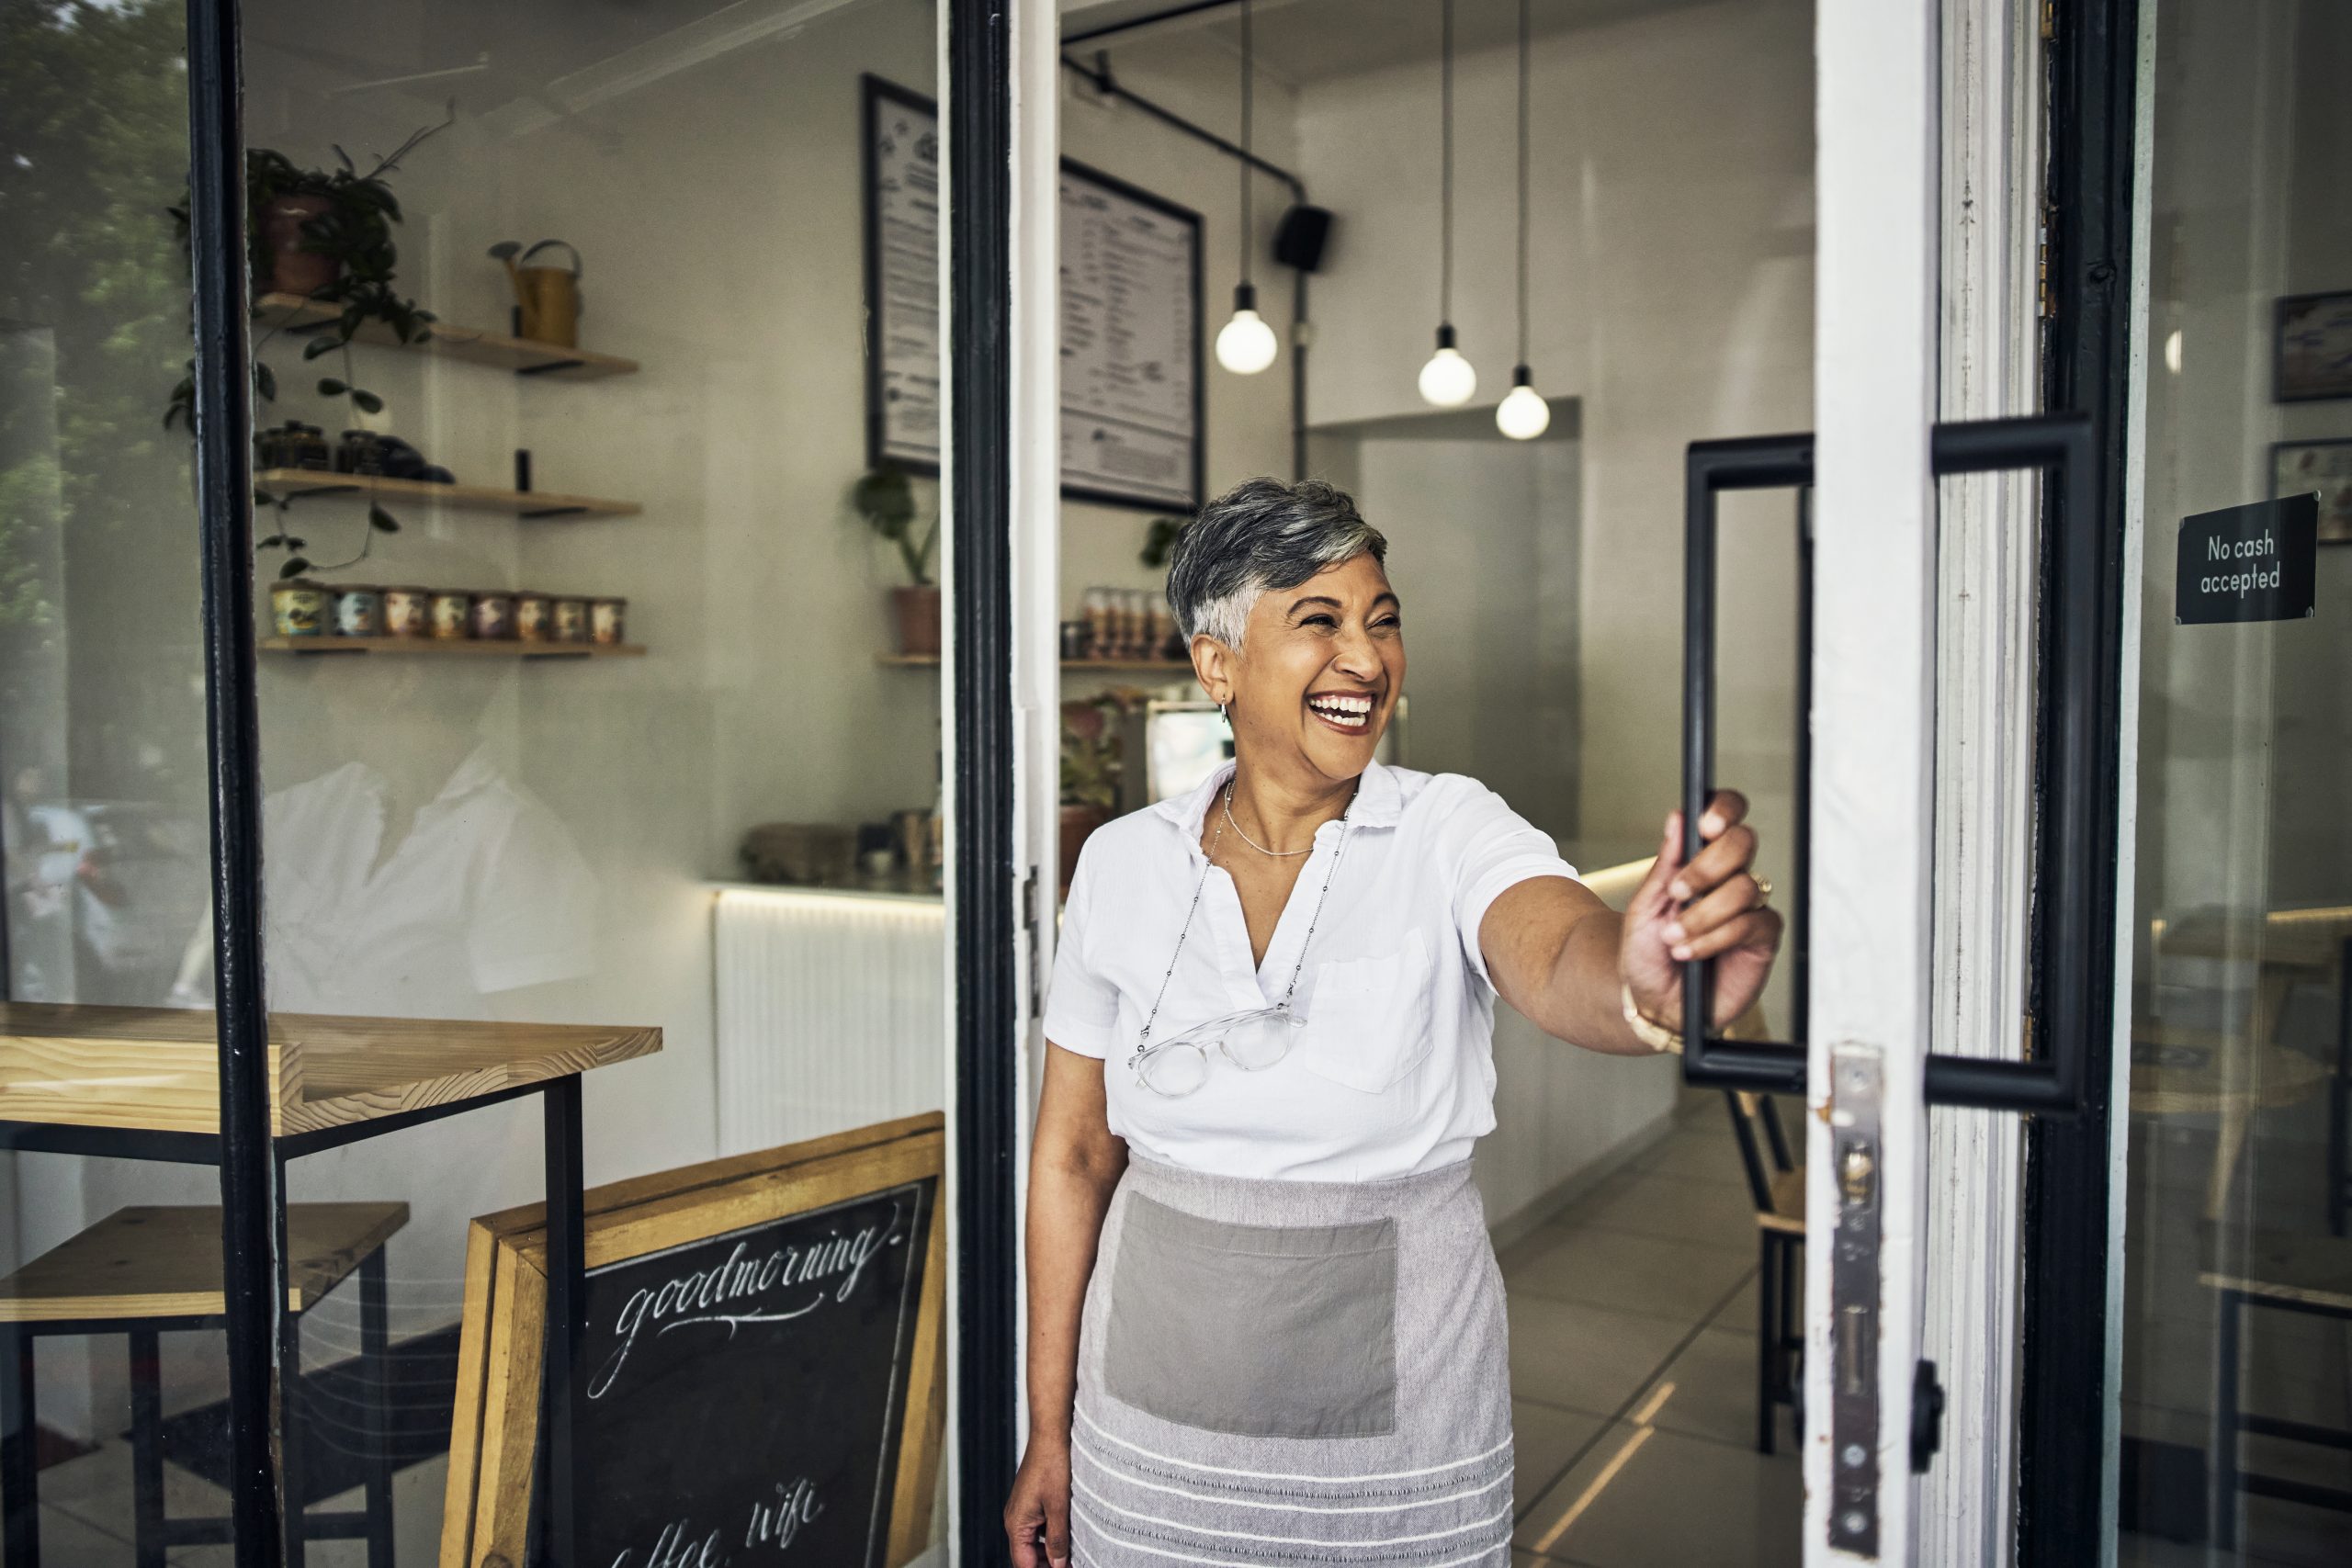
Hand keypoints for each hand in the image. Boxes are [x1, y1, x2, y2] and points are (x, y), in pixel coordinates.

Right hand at [1004, 1438, 1072, 1567]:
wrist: (1050, 1435)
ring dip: (1050, 1551)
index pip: (1024, 1564)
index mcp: (1016, 1524)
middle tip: (1072, 1564)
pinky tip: (1069, 1534)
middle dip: (1047, 1564)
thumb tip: (1059, 1565)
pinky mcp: (1030, 1502)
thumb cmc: (1052, 1464)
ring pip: (1033, 1543)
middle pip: (1027, 1556)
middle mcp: (1014, 1519)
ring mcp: (1021, 1510)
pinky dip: (1050, 1535)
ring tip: (1073, 1553)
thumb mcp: (1060, 1507)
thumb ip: (1057, 1539)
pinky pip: (1037, 1527)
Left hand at [1621, 789, 1782, 1034]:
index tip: (1704, 824)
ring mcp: (1749, 908)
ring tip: (1674, 936)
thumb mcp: (1645, 906)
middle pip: (1743, 842)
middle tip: (1679, 891)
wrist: (1651, 1001)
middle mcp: (1729, 879)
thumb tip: (1678, 818)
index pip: (1725, 818)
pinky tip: (1691, 951)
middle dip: (1709, 865)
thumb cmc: (1647, 953)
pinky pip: (1751, 924)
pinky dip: (1715, 937)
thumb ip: (1666, 864)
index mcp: (1701, 862)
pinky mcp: (1762, 939)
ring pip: (1745, 887)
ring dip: (1703, 914)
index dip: (1723, 810)